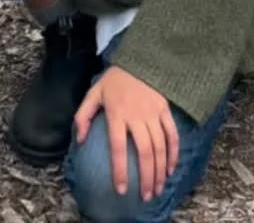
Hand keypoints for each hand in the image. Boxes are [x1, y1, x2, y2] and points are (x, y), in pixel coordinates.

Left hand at [74, 65, 179, 201]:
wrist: (139, 58)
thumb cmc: (115, 80)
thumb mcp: (94, 93)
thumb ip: (84, 116)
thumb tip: (80, 141)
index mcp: (117, 113)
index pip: (118, 148)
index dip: (120, 170)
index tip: (121, 190)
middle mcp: (137, 115)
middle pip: (144, 152)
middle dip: (146, 178)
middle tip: (145, 196)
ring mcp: (153, 112)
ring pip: (160, 147)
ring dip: (159, 171)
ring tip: (157, 189)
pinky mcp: (165, 109)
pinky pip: (172, 134)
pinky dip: (173, 153)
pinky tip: (170, 169)